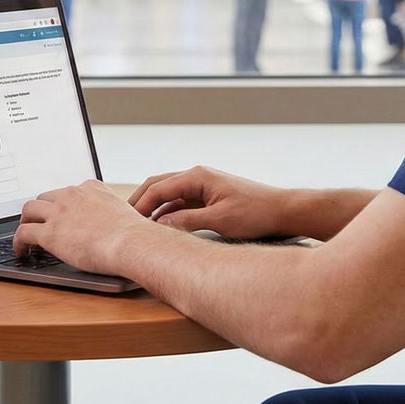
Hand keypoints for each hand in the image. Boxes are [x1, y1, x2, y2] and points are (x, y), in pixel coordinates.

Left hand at [13, 179, 152, 274]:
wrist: (132, 243)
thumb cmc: (134, 235)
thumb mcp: (123, 211)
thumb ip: (111, 212)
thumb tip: (112, 226)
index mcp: (91, 188)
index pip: (68, 191)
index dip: (60, 204)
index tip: (59, 214)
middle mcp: (72, 194)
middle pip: (45, 197)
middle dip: (40, 211)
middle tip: (39, 224)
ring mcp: (59, 212)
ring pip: (29, 210)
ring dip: (26, 222)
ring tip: (26, 237)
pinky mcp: (49, 232)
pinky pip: (23, 233)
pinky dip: (18, 242)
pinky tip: (21, 251)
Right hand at [128, 166, 294, 239]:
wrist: (281, 210)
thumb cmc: (255, 212)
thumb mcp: (219, 220)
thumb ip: (187, 221)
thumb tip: (159, 227)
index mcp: (198, 176)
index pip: (158, 188)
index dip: (140, 204)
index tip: (125, 220)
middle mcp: (197, 176)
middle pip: (158, 185)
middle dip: (140, 201)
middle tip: (123, 219)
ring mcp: (202, 185)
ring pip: (168, 193)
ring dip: (152, 207)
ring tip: (137, 224)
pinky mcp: (208, 196)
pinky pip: (180, 201)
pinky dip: (167, 211)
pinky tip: (160, 225)